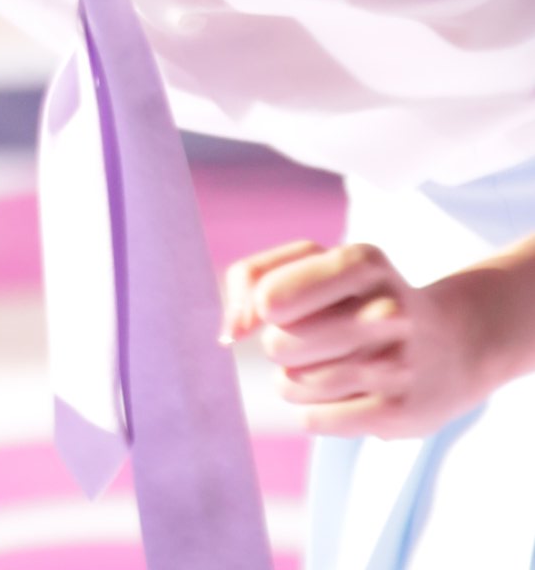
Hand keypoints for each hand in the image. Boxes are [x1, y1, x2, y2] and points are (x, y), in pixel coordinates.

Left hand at [222, 238, 503, 438]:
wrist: (452, 346)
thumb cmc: (363, 298)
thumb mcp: (319, 264)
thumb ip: (253, 277)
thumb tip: (228, 330)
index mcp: (363, 262)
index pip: (268, 294)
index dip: (259, 307)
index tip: (273, 307)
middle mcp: (385, 311)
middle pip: (277, 343)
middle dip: (281, 345)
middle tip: (315, 339)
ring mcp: (395, 364)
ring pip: (292, 384)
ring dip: (295, 379)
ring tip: (330, 365)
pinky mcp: (398, 414)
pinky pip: (313, 419)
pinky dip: (313, 410)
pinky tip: (344, 394)